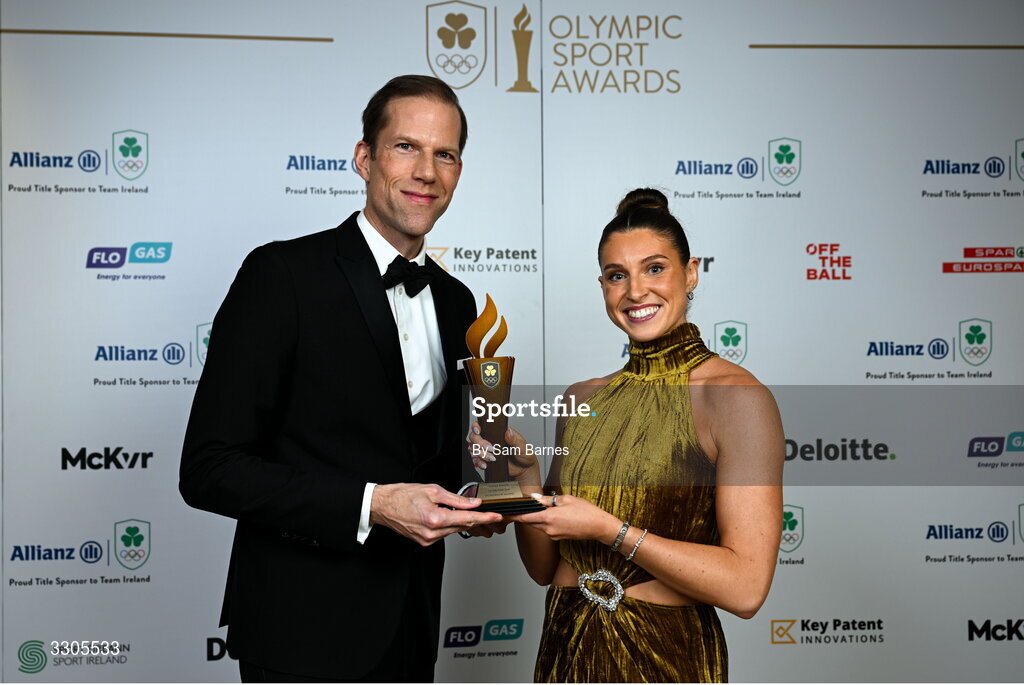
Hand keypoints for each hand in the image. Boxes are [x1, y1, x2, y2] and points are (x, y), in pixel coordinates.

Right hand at [369, 483, 501, 545]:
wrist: (383, 506)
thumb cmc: (403, 495)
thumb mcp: (432, 490)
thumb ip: (456, 499)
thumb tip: (473, 503)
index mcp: (434, 518)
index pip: (467, 519)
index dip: (485, 517)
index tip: (497, 516)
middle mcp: (432, 533)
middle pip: (462, 526)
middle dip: (475, 519)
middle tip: (488, 512)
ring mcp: (427, 539)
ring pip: (453, 530)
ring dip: (459, 521)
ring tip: (456, 509)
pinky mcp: (424, 542)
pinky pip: (443, 533)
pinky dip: (448, 525)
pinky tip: (444, 516)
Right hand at [467, 423, 539, 482]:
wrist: (525, 470)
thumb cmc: (525, 456)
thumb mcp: (523, 447)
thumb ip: (515, 440)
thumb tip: (508, 432)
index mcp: (500, 432)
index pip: (484, 425)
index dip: (477, 427)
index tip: (478, 431)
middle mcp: (492, 439)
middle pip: (475, 436)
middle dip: (480, 443)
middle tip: (491, 449)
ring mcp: (488, 450)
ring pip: (474, 448)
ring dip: (481, 454)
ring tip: (492, 458)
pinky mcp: (486, 459)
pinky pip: (476, 460)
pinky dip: (479, 462)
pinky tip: (486, 464)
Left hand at [508, 493, 620, 542]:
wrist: (599, 527)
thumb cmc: (585, 511)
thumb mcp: (566, 499)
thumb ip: (548, 499)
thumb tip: (534, 497)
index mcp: (549, 517)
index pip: (525, 517)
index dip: (513, 516)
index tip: (505, 514)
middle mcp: (549, 529)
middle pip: (530, 523)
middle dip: (523, 516)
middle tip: (517, 509)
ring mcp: (553, 535)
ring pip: (538, 526)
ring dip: (535, 519)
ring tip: (537, 510)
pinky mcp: (558, 538)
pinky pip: (546, 530)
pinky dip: (545, 523)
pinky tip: (552, 516)